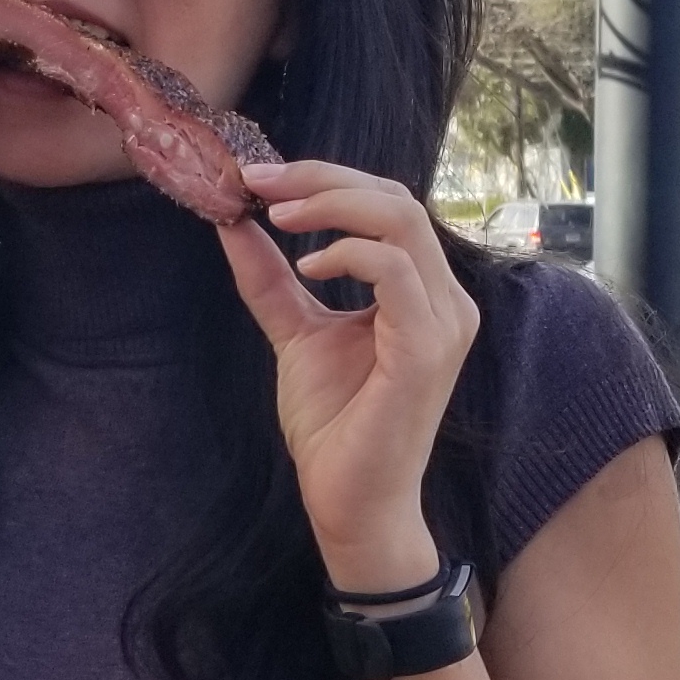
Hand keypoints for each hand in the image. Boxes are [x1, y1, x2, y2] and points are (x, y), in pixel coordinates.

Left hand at [219, 162, 477, 593]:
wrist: (350, 501)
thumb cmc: (335, 426)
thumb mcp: (295, 333)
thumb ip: (271, 280)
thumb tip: (234, 224)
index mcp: (422, 291)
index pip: (387, 203)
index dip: (323, 178)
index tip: (258, 178)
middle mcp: (445, 299)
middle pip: (396, 197)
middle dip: (322, 179)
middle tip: (259, 182)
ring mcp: (443, 322)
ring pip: (401, 221)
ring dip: (332, 205)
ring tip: (279, 216)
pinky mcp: (426, 349)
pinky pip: (395, 271)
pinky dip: (347, 253)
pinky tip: (307, 265)